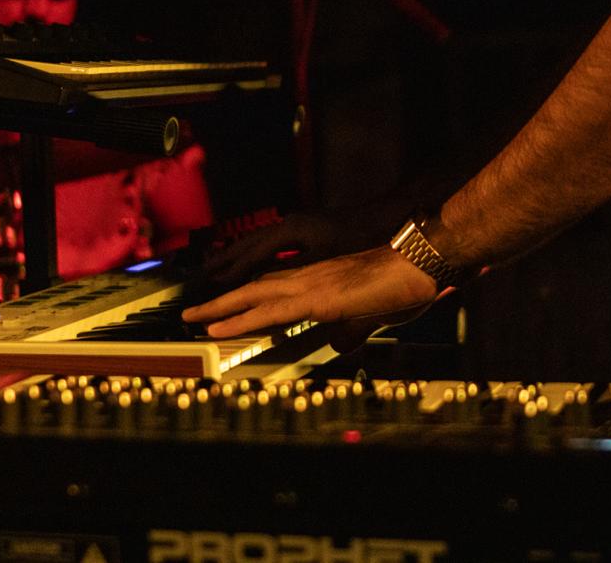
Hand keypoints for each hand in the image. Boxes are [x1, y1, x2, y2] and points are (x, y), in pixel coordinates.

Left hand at [184, 246, 437, 339]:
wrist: (420, 264)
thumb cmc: (401, 286)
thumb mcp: (368, 316)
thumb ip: (350, 330)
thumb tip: (339, 345)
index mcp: (318, 280)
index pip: (271, 288)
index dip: (244, 299)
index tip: (221, 310)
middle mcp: (307, 277)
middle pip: (253, 288)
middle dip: (220, 301)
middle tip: (190, 313)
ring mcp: (310, 285)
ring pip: (252, 296)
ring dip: (219, 308)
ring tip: (191, 318)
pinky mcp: (316, 298)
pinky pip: (269, 311)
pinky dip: (239, 319)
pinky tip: (217, 328)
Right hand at [204, 210, 387, 284]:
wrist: (386, 215)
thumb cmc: (363, 237)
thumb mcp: (334, 260)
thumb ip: (304, 278)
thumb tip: (286, 300)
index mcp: (293, 231)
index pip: (254, 254)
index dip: (234, 271)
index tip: (214, 284)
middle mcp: (290, 225)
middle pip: (248, 244)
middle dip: (224, 261)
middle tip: (200, 277)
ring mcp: (296, 226)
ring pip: (257, 243)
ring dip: (235, 257)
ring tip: (214, 271)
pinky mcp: (305, 231)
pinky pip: (270, 245)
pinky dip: (253, 256)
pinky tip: (250, 267)